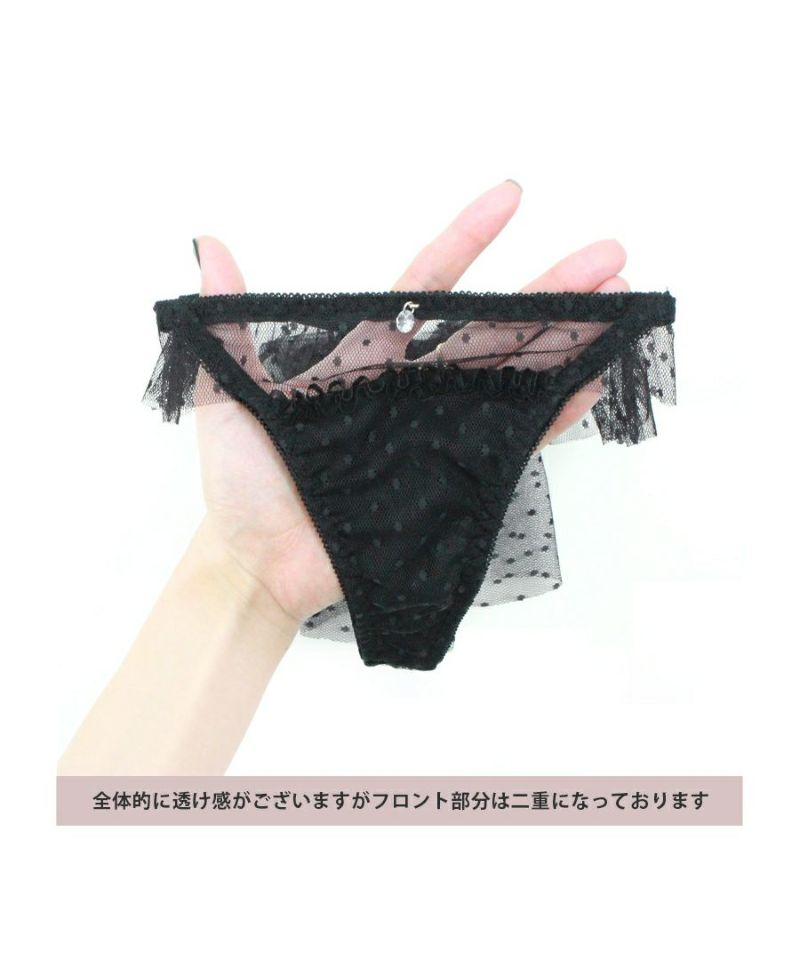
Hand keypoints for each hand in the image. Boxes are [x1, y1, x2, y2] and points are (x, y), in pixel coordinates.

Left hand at [192, 179, 628, 625]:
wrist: (261, 562)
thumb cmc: (244, 479)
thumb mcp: (232, 393)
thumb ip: (234, 324)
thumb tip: (207, 246)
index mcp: (368, 353)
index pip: (426, 284)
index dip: (469, 240)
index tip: (511, 197)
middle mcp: (415, 384)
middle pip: (491, 324)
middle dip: (550, 287)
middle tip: (609, 255)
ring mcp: (440, 428)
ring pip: (515, 373)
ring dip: (567, 340)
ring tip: (619, 305)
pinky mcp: (456, 476)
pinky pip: (516, 439)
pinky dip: (556, 412)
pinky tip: (592, 380)